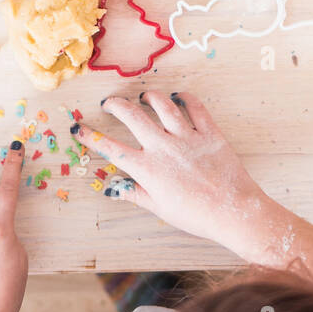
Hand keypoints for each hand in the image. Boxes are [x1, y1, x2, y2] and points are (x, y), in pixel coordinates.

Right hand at [73, 91, 270, 247]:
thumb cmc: (196, 215)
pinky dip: (185, 97)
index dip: (91, 137)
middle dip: (115, 105)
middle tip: (109, 103)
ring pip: (162, 105)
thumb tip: (113, 187)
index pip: (111, 148)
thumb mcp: (160, 208)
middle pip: (132, 116)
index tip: (79, 129)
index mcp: (148, 169)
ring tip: (143, 97)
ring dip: (149, 97)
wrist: (233, 211)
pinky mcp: (209, 132)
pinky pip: (195, 106)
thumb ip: (134, 193)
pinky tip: (178, 96)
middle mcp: (163, 147)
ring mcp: (187, 137)